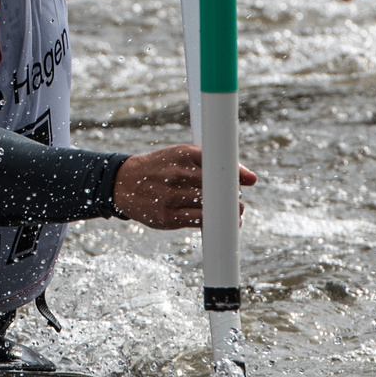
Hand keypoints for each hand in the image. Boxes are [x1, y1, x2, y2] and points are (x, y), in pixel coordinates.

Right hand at [112, 144, 255, 229]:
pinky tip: (218, 221)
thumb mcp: (181, 156)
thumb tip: (252, 179)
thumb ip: (213, 163)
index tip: (248, 181)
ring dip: (227, 210)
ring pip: (211, 204)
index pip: (219, 164)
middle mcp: (177, 174)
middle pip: (218, 186)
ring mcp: (171, 196)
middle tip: (234, 198)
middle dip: (232, 194)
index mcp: (183, 154)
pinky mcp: (168, 216)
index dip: (237, 174)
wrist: (122, 184)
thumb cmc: (160, 169)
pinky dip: (213, 221)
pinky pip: (200, 220)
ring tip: (229, 210)